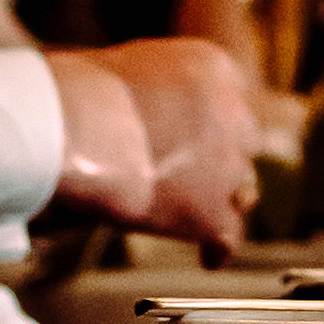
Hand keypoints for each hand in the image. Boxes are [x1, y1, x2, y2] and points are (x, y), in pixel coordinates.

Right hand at [52, 38, 264, 245]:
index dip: (214, 120)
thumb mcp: (133, 65)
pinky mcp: (209, 211)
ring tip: (203, 214)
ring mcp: (226, 165)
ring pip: (242, 187)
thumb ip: (156, 87)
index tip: (197, 133)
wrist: (81, 126)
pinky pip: (227, 237)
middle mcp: (231, 113)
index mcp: (213, 69)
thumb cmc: (81, 92)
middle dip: (222, 157)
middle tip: (197, 173)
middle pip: (242, 141)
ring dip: (224, 199)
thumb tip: (140, 107)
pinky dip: (217, 249)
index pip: (231, 97)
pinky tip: (209, 258)